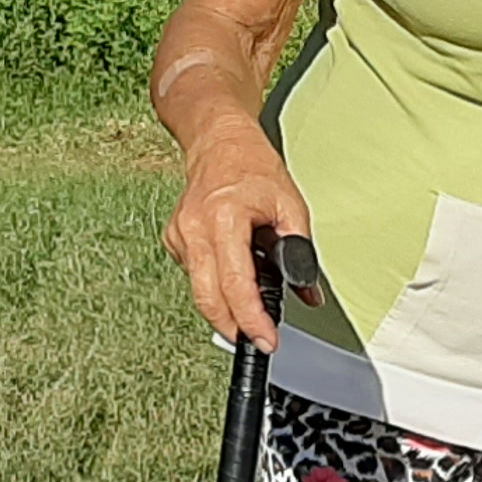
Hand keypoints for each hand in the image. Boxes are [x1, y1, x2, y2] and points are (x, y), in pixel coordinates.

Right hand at [162, 120, 311, 352]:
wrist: (220, 142)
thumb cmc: (253, 167)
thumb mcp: (290, 205)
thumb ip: (301, 253)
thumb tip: (308, 292)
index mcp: (224, 217)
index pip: (236, 283)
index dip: (252, 319)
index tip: (267, 339)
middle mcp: (195, 228)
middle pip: (208, 298)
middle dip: (234, 327)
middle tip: (257, 339)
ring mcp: (180, 235)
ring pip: (199, 291)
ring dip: (226, 306)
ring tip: (252, 300)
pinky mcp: (174, 239)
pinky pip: (195, 276)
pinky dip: (215, 284)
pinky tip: (232, 270)